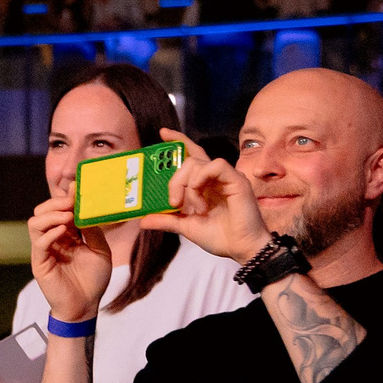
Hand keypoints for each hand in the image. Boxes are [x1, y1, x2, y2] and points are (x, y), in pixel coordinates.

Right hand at [27, 197, 113, 322]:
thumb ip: (93, 231)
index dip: (66, 197)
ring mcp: (44, 250)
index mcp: (66, 234)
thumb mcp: (100, 251)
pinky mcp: (40, 262)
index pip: (60, 209)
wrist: (85, 306)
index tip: (77, 187)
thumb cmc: (93, 280)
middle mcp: (52, 238)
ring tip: (67, 216)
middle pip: (42, 211)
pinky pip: (39, 243)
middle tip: (71, 202)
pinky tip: (64, 232)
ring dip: (50, 215)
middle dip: (56, 203)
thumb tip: (87, 209)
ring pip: (35, 223)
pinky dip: (50, 233)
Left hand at [136, 129, 273, 263]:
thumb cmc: (219, 236)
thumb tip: (143, 220)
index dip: (178, 142)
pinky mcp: (236, 179)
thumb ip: (167, 220)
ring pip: (198, 162)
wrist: (239, 248)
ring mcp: (226, 177)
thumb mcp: (186, 227)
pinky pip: (215, 166)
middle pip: (188, 160)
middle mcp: (215, 177)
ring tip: (195, 208)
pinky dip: (201, 179)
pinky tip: (202, 197)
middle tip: (174, 202)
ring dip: (188, 185)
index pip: (191, 155)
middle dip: (174, 180)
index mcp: (204, 184)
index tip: (163, 133)